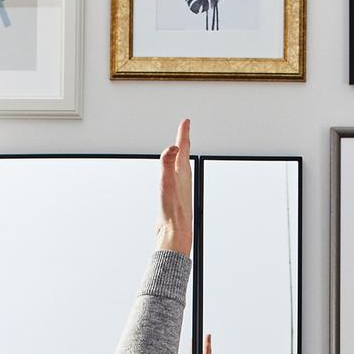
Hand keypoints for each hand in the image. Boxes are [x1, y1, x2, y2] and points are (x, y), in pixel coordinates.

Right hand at [156, 118, 192, 258]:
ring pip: (180, 167)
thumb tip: (173, 147)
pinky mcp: (174, 197)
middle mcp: (183, 179)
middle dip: (183, 141)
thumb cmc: (172, 211)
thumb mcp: (167, 183)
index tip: (186, 121)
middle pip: (184, 155)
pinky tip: (172, 176)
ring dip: (180, 156)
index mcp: (183, 173)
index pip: (183, 148)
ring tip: (179, 149)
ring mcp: (179, 188)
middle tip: (184, 129)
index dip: (183, 133)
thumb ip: (168, 164)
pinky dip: (173, 171)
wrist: (174, 233)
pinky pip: (175, 178)